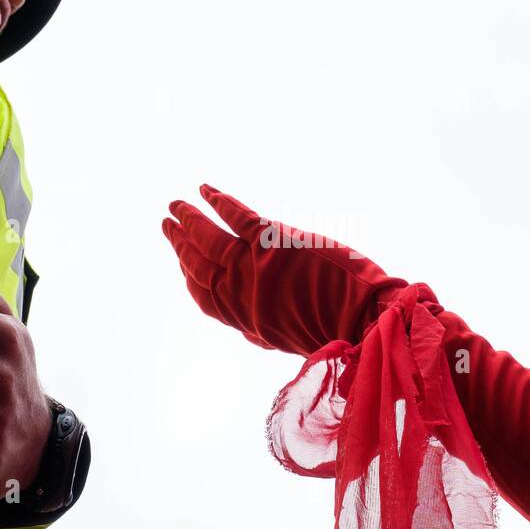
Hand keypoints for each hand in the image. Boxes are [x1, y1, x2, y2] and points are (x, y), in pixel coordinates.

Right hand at [162, 185, 404, 355]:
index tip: (180, 261)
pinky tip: (206, 189)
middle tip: (167, 223)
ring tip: (176, 205)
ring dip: (189, 219)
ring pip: (209, 237)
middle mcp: (242, 293)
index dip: (188, 276)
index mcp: (246, 319)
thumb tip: (247, 329)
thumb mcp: (288, 338)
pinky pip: (236, 215)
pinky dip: (218, 200)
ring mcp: (253, 266)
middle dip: (179, 243)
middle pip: (198, 265)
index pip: (204, 296)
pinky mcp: (272, 241)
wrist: (362, 319)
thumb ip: (263, 329)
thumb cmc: (336, 329)